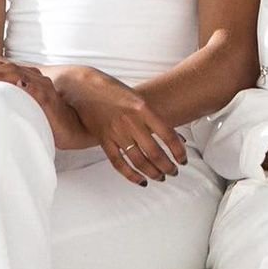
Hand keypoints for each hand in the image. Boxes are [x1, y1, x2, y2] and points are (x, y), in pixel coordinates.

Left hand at [0, 62, 90, 148]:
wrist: (74, 127)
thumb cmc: (51, 122)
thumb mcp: (29, 112)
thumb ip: (15, 107)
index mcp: (32, 83)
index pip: (8, 72)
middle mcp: (38, 81)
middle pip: (10, 70)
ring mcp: (44, 89)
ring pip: (20, 76)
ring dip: (0, 75)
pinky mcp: (49, 100)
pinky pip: (36, 90)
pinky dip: (26, 86)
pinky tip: (16, 85)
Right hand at [49, 66, 187, 185]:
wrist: (84, 87)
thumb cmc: (114, 90)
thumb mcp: (137, 97)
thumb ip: (152, 116)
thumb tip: (173, 135)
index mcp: (143, 108)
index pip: (167, 134)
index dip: (178, 150)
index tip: (183, 159)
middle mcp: (131, 121)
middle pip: (154, 152)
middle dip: (167, 166)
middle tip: (174, 172)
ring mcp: (116, 132)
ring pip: (138, 160)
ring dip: (152, 172)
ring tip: (161, 177)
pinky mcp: (104, 141)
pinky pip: (119, 163)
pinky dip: (131, 175)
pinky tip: (141, 181)